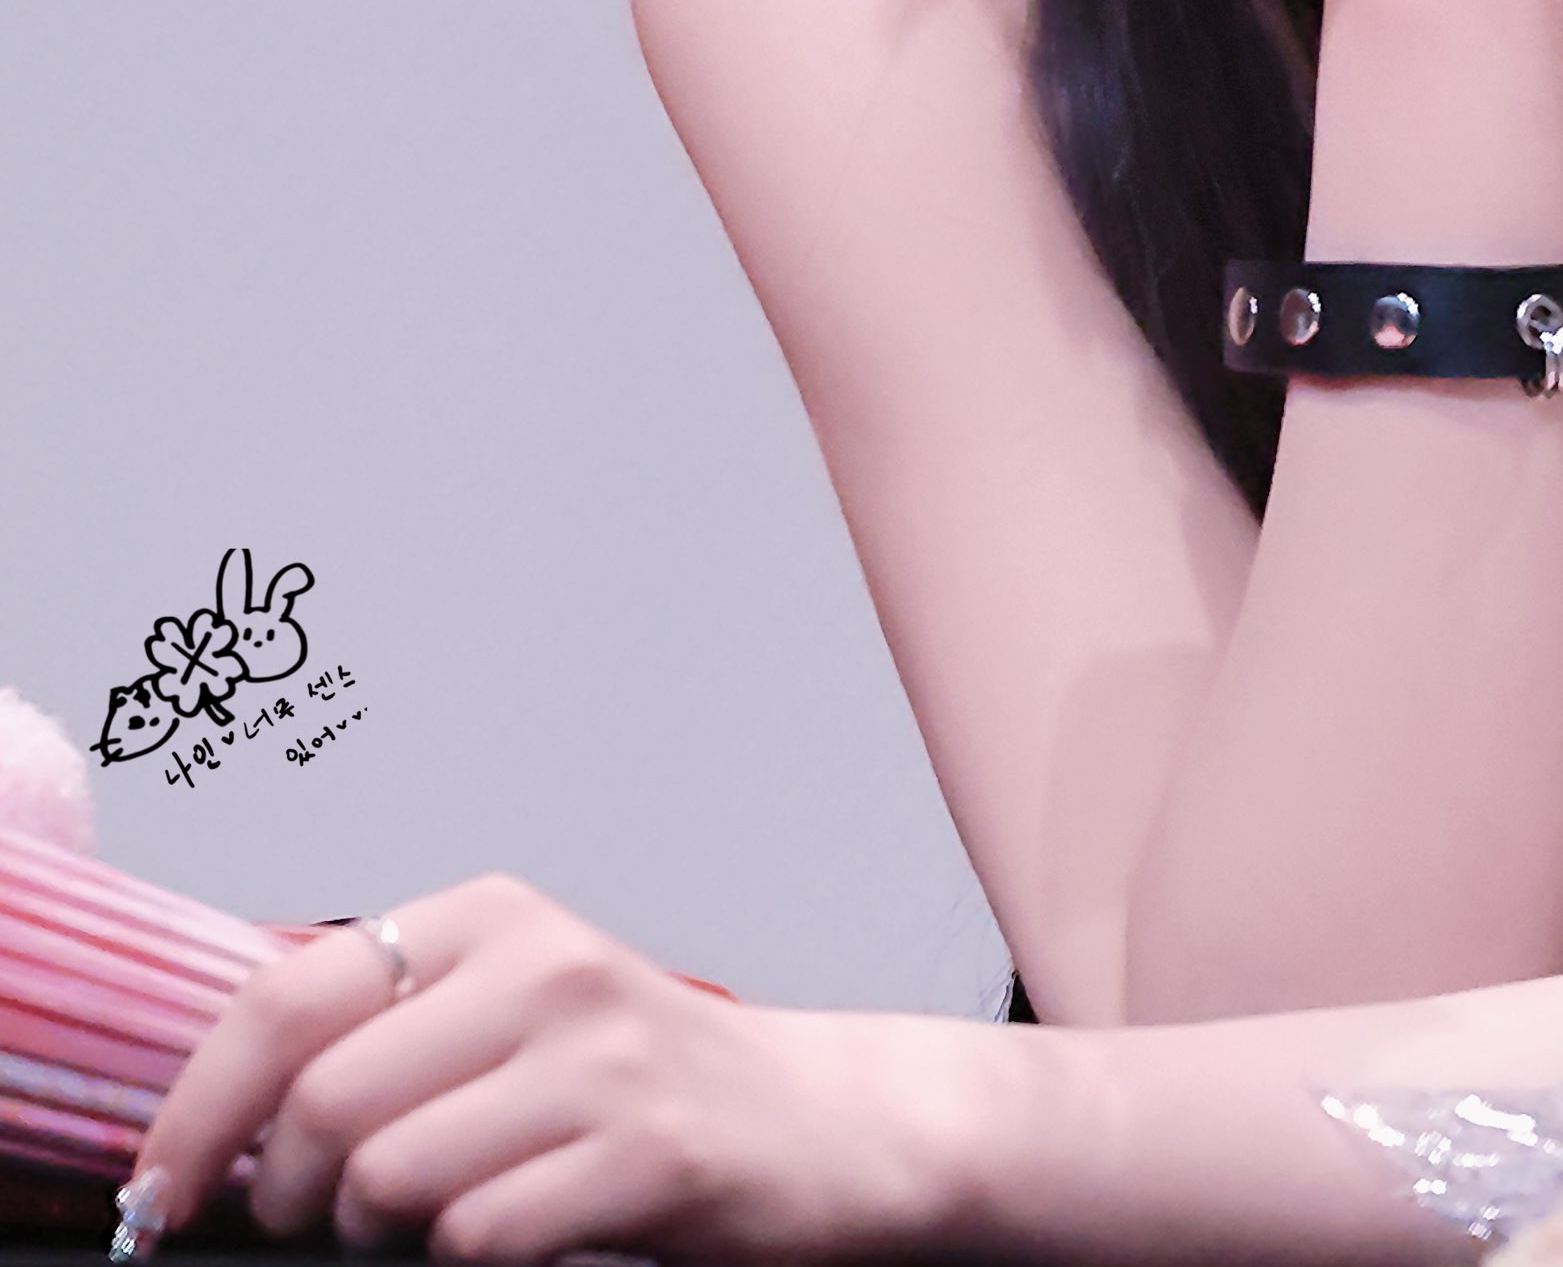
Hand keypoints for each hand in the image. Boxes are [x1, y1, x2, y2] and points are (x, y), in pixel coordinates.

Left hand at [130, 878, 993, 1259]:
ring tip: (432, 1227)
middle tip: (324, 1225)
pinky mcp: (649, 1150)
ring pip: (391, 1178)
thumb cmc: (635, 1082)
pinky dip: (471, 1260)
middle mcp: (544, 964)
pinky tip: (515, 1236)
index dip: (198, 1109)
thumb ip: (387, 1032)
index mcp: (491, 917)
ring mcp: (602, 1055)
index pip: (287, 994)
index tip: (160, 1192)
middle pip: (327, 1104)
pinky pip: (481, 1236)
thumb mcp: (509, 1014)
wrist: (815, 1122)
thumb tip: (218, 1117)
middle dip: (294, 1196)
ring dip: (381, 1239)